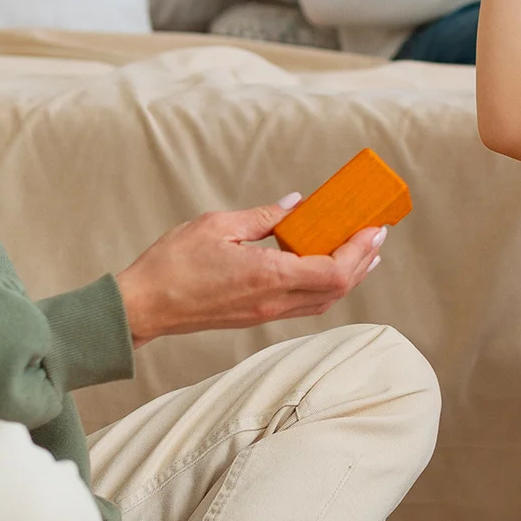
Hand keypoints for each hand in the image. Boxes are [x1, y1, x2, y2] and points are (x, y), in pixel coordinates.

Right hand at [116, 197, 384, 343]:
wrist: (144, 306)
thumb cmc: (173, 264)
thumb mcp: (219, 226)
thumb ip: (264, 216)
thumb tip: (297, 204)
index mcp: (268, 276)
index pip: (334, 271)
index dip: (360, 251)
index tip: (374, 228)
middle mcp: (273, 301)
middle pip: (337, 289)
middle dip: (363, 260)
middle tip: (376, 234)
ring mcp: (266, 313)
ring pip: (324, 301)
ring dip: (349, 276)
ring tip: (363, 251)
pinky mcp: (256, 316)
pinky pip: (305, 304)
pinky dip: (325, 286)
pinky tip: (326, 267)